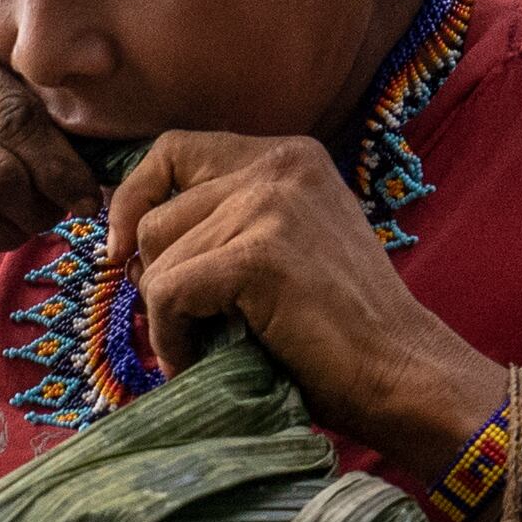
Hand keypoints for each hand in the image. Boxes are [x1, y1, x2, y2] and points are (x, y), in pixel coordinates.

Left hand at [101, 130, 506, 478]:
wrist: (401, 371)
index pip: (173, 150)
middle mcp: (279, 165)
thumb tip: (127, 245)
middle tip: (191, 324)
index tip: (121, 251)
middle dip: (158, 278)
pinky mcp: (258, 255)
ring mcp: (271, 205)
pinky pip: (169, 293)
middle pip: (157, 214)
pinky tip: (201, 360)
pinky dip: (172, 338)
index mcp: (288, 156)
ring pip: (159, 259)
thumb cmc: (338, 328)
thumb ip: (226, 223)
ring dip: (169, 317)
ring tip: (208, 347)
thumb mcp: (284, 245)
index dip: (134, 198)